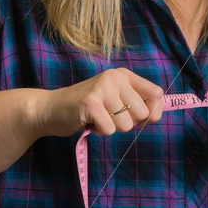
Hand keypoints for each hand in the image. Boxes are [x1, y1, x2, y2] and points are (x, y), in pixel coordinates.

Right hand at [34, 68, 164, 137]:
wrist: (50, 109)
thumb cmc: (88, 109)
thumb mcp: (114, 99)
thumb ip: (136, 104)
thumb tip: (157, 115)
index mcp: (124, 75)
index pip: (156, 93)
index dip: (154, 112)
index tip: (142, 120)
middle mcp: (115, 77)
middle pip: (142, 113)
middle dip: (128, 123)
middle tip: (110, 116)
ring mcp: (102, 88)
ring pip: (127, 124)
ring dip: (112, 128)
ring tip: (98, 118)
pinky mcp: (91, 103)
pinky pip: (110, 129)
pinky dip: (100, 131)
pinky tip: (89, 122)